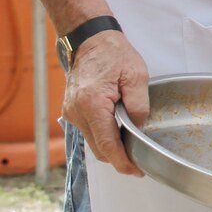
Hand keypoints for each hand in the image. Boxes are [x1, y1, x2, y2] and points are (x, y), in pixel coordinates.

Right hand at [62, 29, 150, 174]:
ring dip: (111, 147)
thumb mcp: (136, 76)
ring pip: (93, 142)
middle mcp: (77, 113)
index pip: (107, 145)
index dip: (122, 162)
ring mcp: (71, 113)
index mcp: (92, 105)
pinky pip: (89, 131)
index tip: (136, 171)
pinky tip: (119, 132)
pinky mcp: (72, 111)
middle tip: (139, 161)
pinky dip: (103, 136)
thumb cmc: (113, 54)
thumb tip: (138, 129)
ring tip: (131, 146)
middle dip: (118, 159)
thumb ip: (139, 106)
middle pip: (98, 149)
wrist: (90, 40)